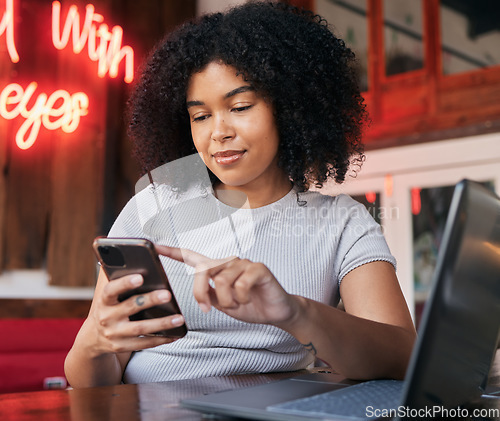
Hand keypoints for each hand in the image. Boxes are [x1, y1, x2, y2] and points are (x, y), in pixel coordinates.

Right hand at [88, 272, 184, 355]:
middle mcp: (107, 318)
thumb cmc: (108, 306)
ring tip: (179, 317)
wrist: (93, 337)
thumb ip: (115, 275)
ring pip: (140, 329)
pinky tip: (175, 334)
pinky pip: (144, 343)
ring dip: (161, 323)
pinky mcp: (123, 347)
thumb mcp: (106, 292)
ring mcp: (114, 334)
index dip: (124, 283)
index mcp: (103, 301)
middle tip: (167, 294)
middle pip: (130, 308)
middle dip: (150, 300)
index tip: (140, 277)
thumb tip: (125, 254)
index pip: (111, 290)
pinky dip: (161, 339)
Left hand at [156, 245, 298, 325]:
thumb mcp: (223, 303)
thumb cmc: (250, 305)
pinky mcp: (258, 268)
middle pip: (203, 270)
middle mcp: (229, 262)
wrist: (276, 312)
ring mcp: (244, 263)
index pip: (192, 256)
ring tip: (237, 304)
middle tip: (207, 309)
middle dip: (200, 292)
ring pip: (221, 280)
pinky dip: (241, 298)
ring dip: (226, 301)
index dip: (173, 252)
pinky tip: (248, 299)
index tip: (155, 247)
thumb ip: (209, 295)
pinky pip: (240, 284)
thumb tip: (198, 293)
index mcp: (218, 269)